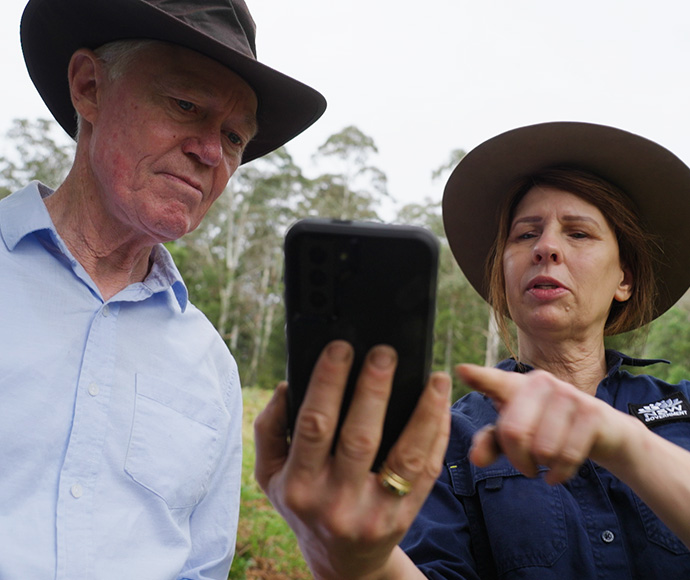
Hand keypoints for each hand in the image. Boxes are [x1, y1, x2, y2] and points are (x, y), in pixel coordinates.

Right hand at [254, 341, 450, 579]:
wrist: (340, 561)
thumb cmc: (304, 505)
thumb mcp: (270, 476)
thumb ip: (270, 429)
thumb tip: (288, 385)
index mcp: (298, 485)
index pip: (314, 424)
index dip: (328, 382)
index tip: (341, 347)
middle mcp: (335, 502)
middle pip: (359, 437)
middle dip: (374, 390)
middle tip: (385, 353)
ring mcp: (374, 513)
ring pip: (404, 456)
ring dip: (423, 412)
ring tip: (434, 377)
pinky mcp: (404, 517)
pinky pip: (426, 472)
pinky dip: (437, 436)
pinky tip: (442, 406)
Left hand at [457, 364, 637, 484]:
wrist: (602, 432)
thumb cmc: (548, 429)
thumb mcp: (515, 437)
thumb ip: (491, 444)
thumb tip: (475, 459)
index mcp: (516, 385)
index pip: (494, 381)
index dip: (478, 377)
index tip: (461, 370)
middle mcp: (540, 382)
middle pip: (513, 431)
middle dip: (517, 459)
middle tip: (526, 466)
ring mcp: (567, 393)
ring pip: (542, 447)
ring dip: (542, 466)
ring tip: (545, 463)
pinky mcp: (591, 411)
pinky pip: (567, 455)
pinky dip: (560, 473)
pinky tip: (557, 475)